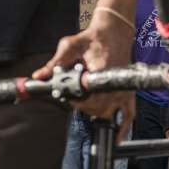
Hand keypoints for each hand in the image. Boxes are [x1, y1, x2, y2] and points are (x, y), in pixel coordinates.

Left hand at [33, 12, 135, 143]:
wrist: (115, 31)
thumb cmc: (94, 37)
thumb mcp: (70, 46)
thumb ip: (55, 63)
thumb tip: (40, 75)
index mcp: (102, 74)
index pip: (88, 99)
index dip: (76, 102)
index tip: (68, 97)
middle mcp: (114, 85)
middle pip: (97, 109)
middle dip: (82, 107)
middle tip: (73, 99)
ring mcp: (122, 90)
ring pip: (107, 113)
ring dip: (95, 113)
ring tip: (85, 105)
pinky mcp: (127, 91)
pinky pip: (129, 114)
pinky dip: (123, 126)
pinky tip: (117, 137)